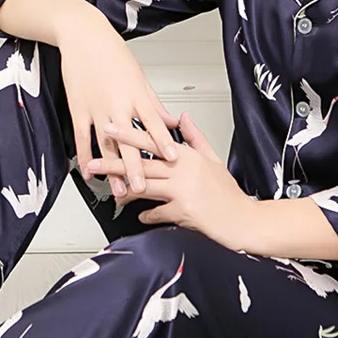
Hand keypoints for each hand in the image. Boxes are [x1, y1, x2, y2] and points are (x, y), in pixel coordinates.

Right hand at [57, 9, 180, 196]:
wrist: (84, 37)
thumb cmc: (113, 53)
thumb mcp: (140, 77)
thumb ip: (153, 103)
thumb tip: (170, 122)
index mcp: (136, 94)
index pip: (153, 123)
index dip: (163, 141)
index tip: (172, 158)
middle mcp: (117, 103)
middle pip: (129, 141)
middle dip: (136, 167)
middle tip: (143, 187)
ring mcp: (97, 108)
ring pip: (106, 145)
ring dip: (113, 169)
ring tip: (119, 190)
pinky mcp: (79, 109)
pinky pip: (82, 138)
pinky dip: (85, 157)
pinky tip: (90, 172)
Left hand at [86, 112, 256, 251]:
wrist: (243, 221)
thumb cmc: (228, 194)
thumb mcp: (213, 159)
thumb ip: (195, 137)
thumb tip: (183, 117)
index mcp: (189, 156)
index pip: (154, 140)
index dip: (129, 134)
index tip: (111, 128)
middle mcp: (184, 170)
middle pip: (142, 163)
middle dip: (114, 161)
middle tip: (94, 161)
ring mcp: (183, 190)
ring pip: (144, 186)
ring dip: (123, 189)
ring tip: (109, 191)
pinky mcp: (183, 211)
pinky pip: (156, 212)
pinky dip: (146, 215)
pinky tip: (140, 215)